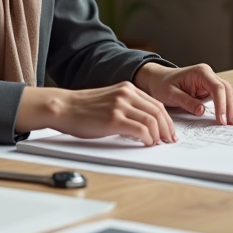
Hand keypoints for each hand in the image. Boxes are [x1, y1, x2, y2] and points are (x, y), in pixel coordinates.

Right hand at [16, 82, 176, 145]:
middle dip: (167, 128)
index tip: (169, 130)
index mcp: (127, 88)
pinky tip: (147, 144)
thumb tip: (144, 125)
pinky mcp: (114, 119)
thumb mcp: (109, 100)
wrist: (63, 107)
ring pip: (152, 120)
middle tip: (169, 140)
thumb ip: (126, 107)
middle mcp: (126, 94)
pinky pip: (141, 130)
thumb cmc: (82, 108)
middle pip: (158, 111)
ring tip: (158, 144)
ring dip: (159, 135)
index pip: (156, 103)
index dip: (166, 119)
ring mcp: (120, 105)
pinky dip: (148, 139)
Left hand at [134, 62, 232, 125]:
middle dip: (231, 107)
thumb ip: (186, 101)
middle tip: (232, 123)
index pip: (217, 87)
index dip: (221, 104)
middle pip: (226, 90)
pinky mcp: (210, 90)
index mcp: (200, 72)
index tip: (222, 119)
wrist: (156, 80)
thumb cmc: (162, 84)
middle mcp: (208, 75)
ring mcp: (211, 81)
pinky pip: (225, 96)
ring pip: (229, 93)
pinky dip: (231, 106)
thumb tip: (201, 110)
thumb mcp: (170, 94)